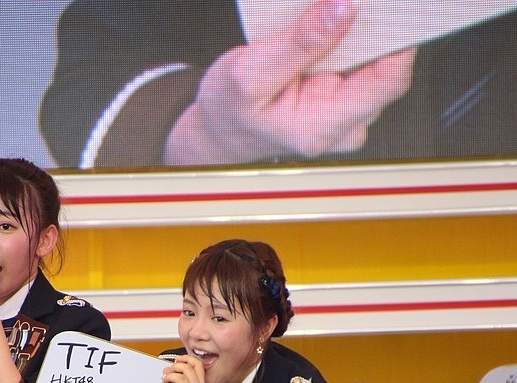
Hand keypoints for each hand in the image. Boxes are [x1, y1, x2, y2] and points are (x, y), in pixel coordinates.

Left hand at [160, 354, 206, 382]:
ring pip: (180, 378)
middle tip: (168, 371)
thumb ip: (184, 382)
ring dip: (169, 376)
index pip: (198, 365)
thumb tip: (171, 370)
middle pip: (187, 369)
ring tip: (165, 380)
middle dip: (175, 367)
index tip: (178, 359)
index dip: (186, 358)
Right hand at [164, 0, 415, 164]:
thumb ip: (299, 43)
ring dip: (362, 30)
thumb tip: (344, 7)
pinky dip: (351, 37)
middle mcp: (345, 124)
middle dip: (376, 27)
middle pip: (386, 68)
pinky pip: (361, 62)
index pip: (389, 81)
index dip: (401, 38)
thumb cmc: (231, 109)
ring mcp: (347, 113)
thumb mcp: (250, 73)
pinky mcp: (343, 99)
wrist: (222, 130)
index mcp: (324, 126)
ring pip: (375, 62)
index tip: (395, 4)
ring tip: (337, 6)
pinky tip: (333, 20)